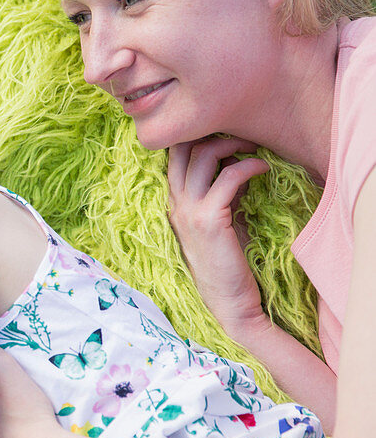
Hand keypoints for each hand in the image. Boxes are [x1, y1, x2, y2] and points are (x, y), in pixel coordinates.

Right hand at [167, 136, 269, 332]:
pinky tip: (263, 169)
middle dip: (211, 134)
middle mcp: (175, 204)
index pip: (174, 157)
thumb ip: (221, 195)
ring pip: (202, 157)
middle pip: (182, 149)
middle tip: (241, 136)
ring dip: (231, 145)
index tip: (226, 138)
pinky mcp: (208, 219)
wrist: (229, 302)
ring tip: (253, 148)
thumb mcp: (220, 222)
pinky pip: (227, 177)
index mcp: (174, 203)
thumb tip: (236, 167)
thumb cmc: (228, 264)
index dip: (197, 140)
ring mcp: (188, 211)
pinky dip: (248, 166)